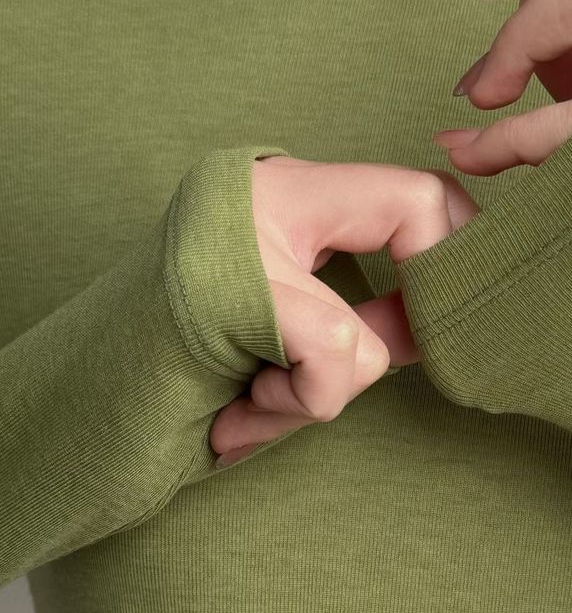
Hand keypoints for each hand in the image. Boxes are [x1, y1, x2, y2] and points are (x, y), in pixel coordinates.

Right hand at [210, 155, 478, 464]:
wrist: (73, 425)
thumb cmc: (183, 386)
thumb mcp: (289, 337)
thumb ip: (364, 315)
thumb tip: (446, 319)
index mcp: (278, 189)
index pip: (419, 188)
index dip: (458, 255)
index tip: (438, 330)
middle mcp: (259, 186)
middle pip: (422, 211)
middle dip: (412, 323)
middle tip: (337, 378)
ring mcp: (238, 231)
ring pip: (367, 332)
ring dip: (318, 397)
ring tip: (253, 399)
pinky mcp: (224, 290)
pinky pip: (331, 361)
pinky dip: (295, 408)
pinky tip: (235, 416)